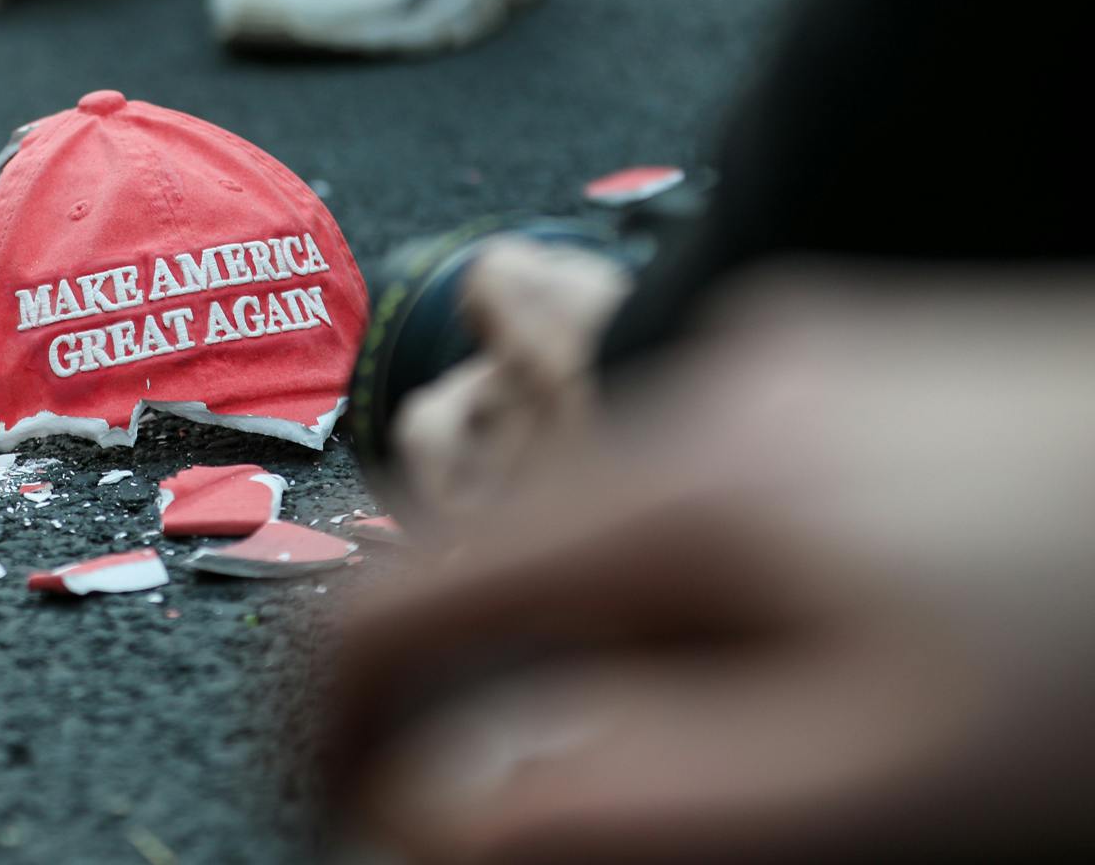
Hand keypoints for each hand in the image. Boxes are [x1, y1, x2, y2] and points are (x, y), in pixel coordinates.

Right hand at [329, 266, 1094, 861]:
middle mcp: (716, 397)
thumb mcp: (877, 776)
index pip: (391, 601)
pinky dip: (666, 606)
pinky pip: (691, 505)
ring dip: (567, 660)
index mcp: (687, 488)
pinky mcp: (857, 389)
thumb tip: (433, 818)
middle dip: (448, 707)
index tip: (332, 828)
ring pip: (586, 535)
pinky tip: (761, 672)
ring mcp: (791, 378)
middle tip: (474, 828)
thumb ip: (622, 800)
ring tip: (637, 765)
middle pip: (479, 563)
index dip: (321, 732)